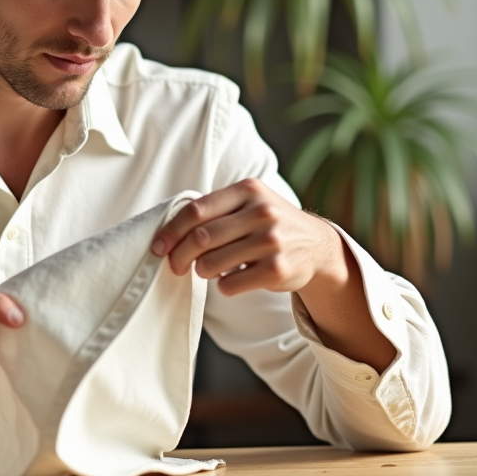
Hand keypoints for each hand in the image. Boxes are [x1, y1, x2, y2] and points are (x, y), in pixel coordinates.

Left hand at [150, 179, 345, 296]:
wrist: (318, 246)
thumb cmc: (269, 223)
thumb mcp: (249, 202)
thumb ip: (215, 209)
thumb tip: (170, 229)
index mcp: (248, 190)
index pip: (196, 210)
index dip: (171, 231)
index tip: (158, 246)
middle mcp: (262, 211)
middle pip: (200, 237)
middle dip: (179, 255)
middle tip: (175, 266)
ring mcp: (271, 240)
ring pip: (211, 263)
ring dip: (201, 271)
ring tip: (206, 269)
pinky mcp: (277, 269)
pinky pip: (230, 284)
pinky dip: (222, 285)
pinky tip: (230, 279)